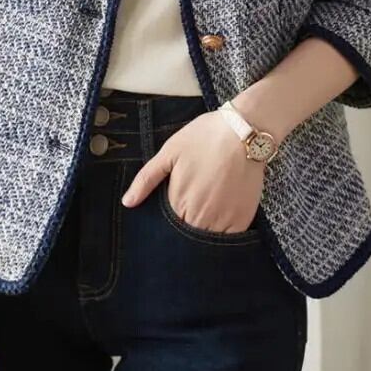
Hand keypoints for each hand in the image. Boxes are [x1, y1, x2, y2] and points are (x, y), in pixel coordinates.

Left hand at [121, 110, 264, 233]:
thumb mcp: (169, 152)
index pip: (168, 226)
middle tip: (194, 201)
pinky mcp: (242, 219)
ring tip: (208, 206)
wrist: (243, 131)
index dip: (170, 218)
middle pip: (187, 234)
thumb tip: (127, 203)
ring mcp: (222, 220)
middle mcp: (199, 216)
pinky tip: (222, 213)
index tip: (177, 204)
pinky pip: (229, 238)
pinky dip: (223, 232)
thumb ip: (146, 179)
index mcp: (178, 201)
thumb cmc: (204, 138)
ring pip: (207, 239)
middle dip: (186, 224)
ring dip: (204, 230)